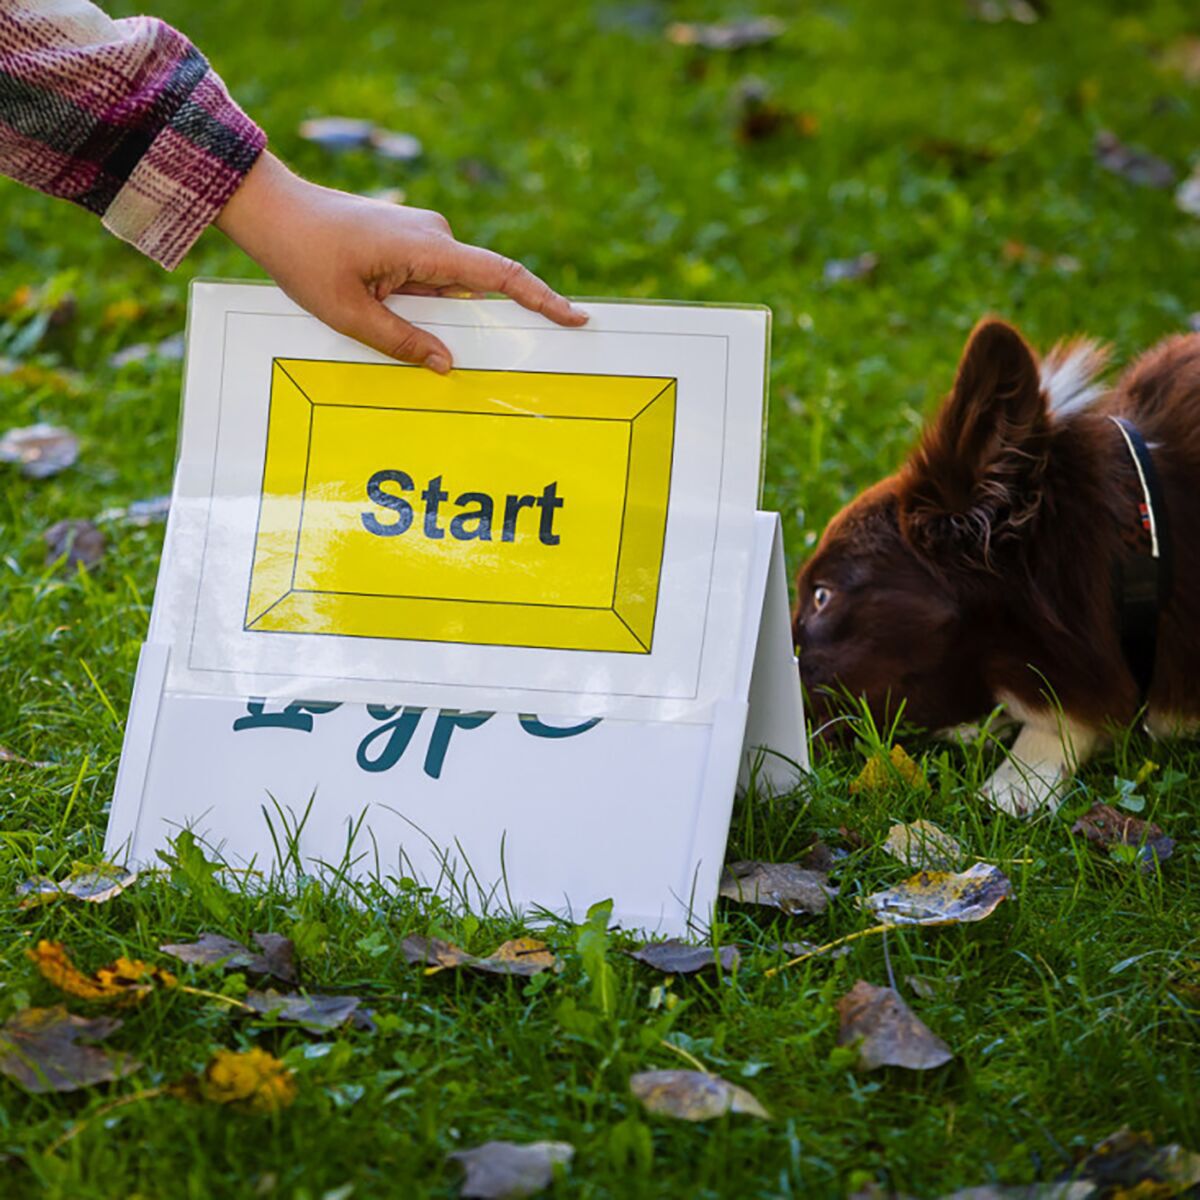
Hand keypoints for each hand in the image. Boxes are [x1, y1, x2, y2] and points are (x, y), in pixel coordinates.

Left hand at [215, 151, 587, 371]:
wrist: (272, 211)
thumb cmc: (305, 257)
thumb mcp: (350, 313)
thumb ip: (403, 343)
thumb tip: (448, 367)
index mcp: (426, 248)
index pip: (500, 276)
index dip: (542, 299)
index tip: (575, 318)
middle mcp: (433, 236)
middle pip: (473, 289)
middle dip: (469, 323)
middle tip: (454, 342)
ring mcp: (421, 237)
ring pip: (446, 289)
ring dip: (430, 315)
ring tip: (376, 310)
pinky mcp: (407, 242)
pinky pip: (429, 281)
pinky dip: (420, 305)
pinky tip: (379, 309)